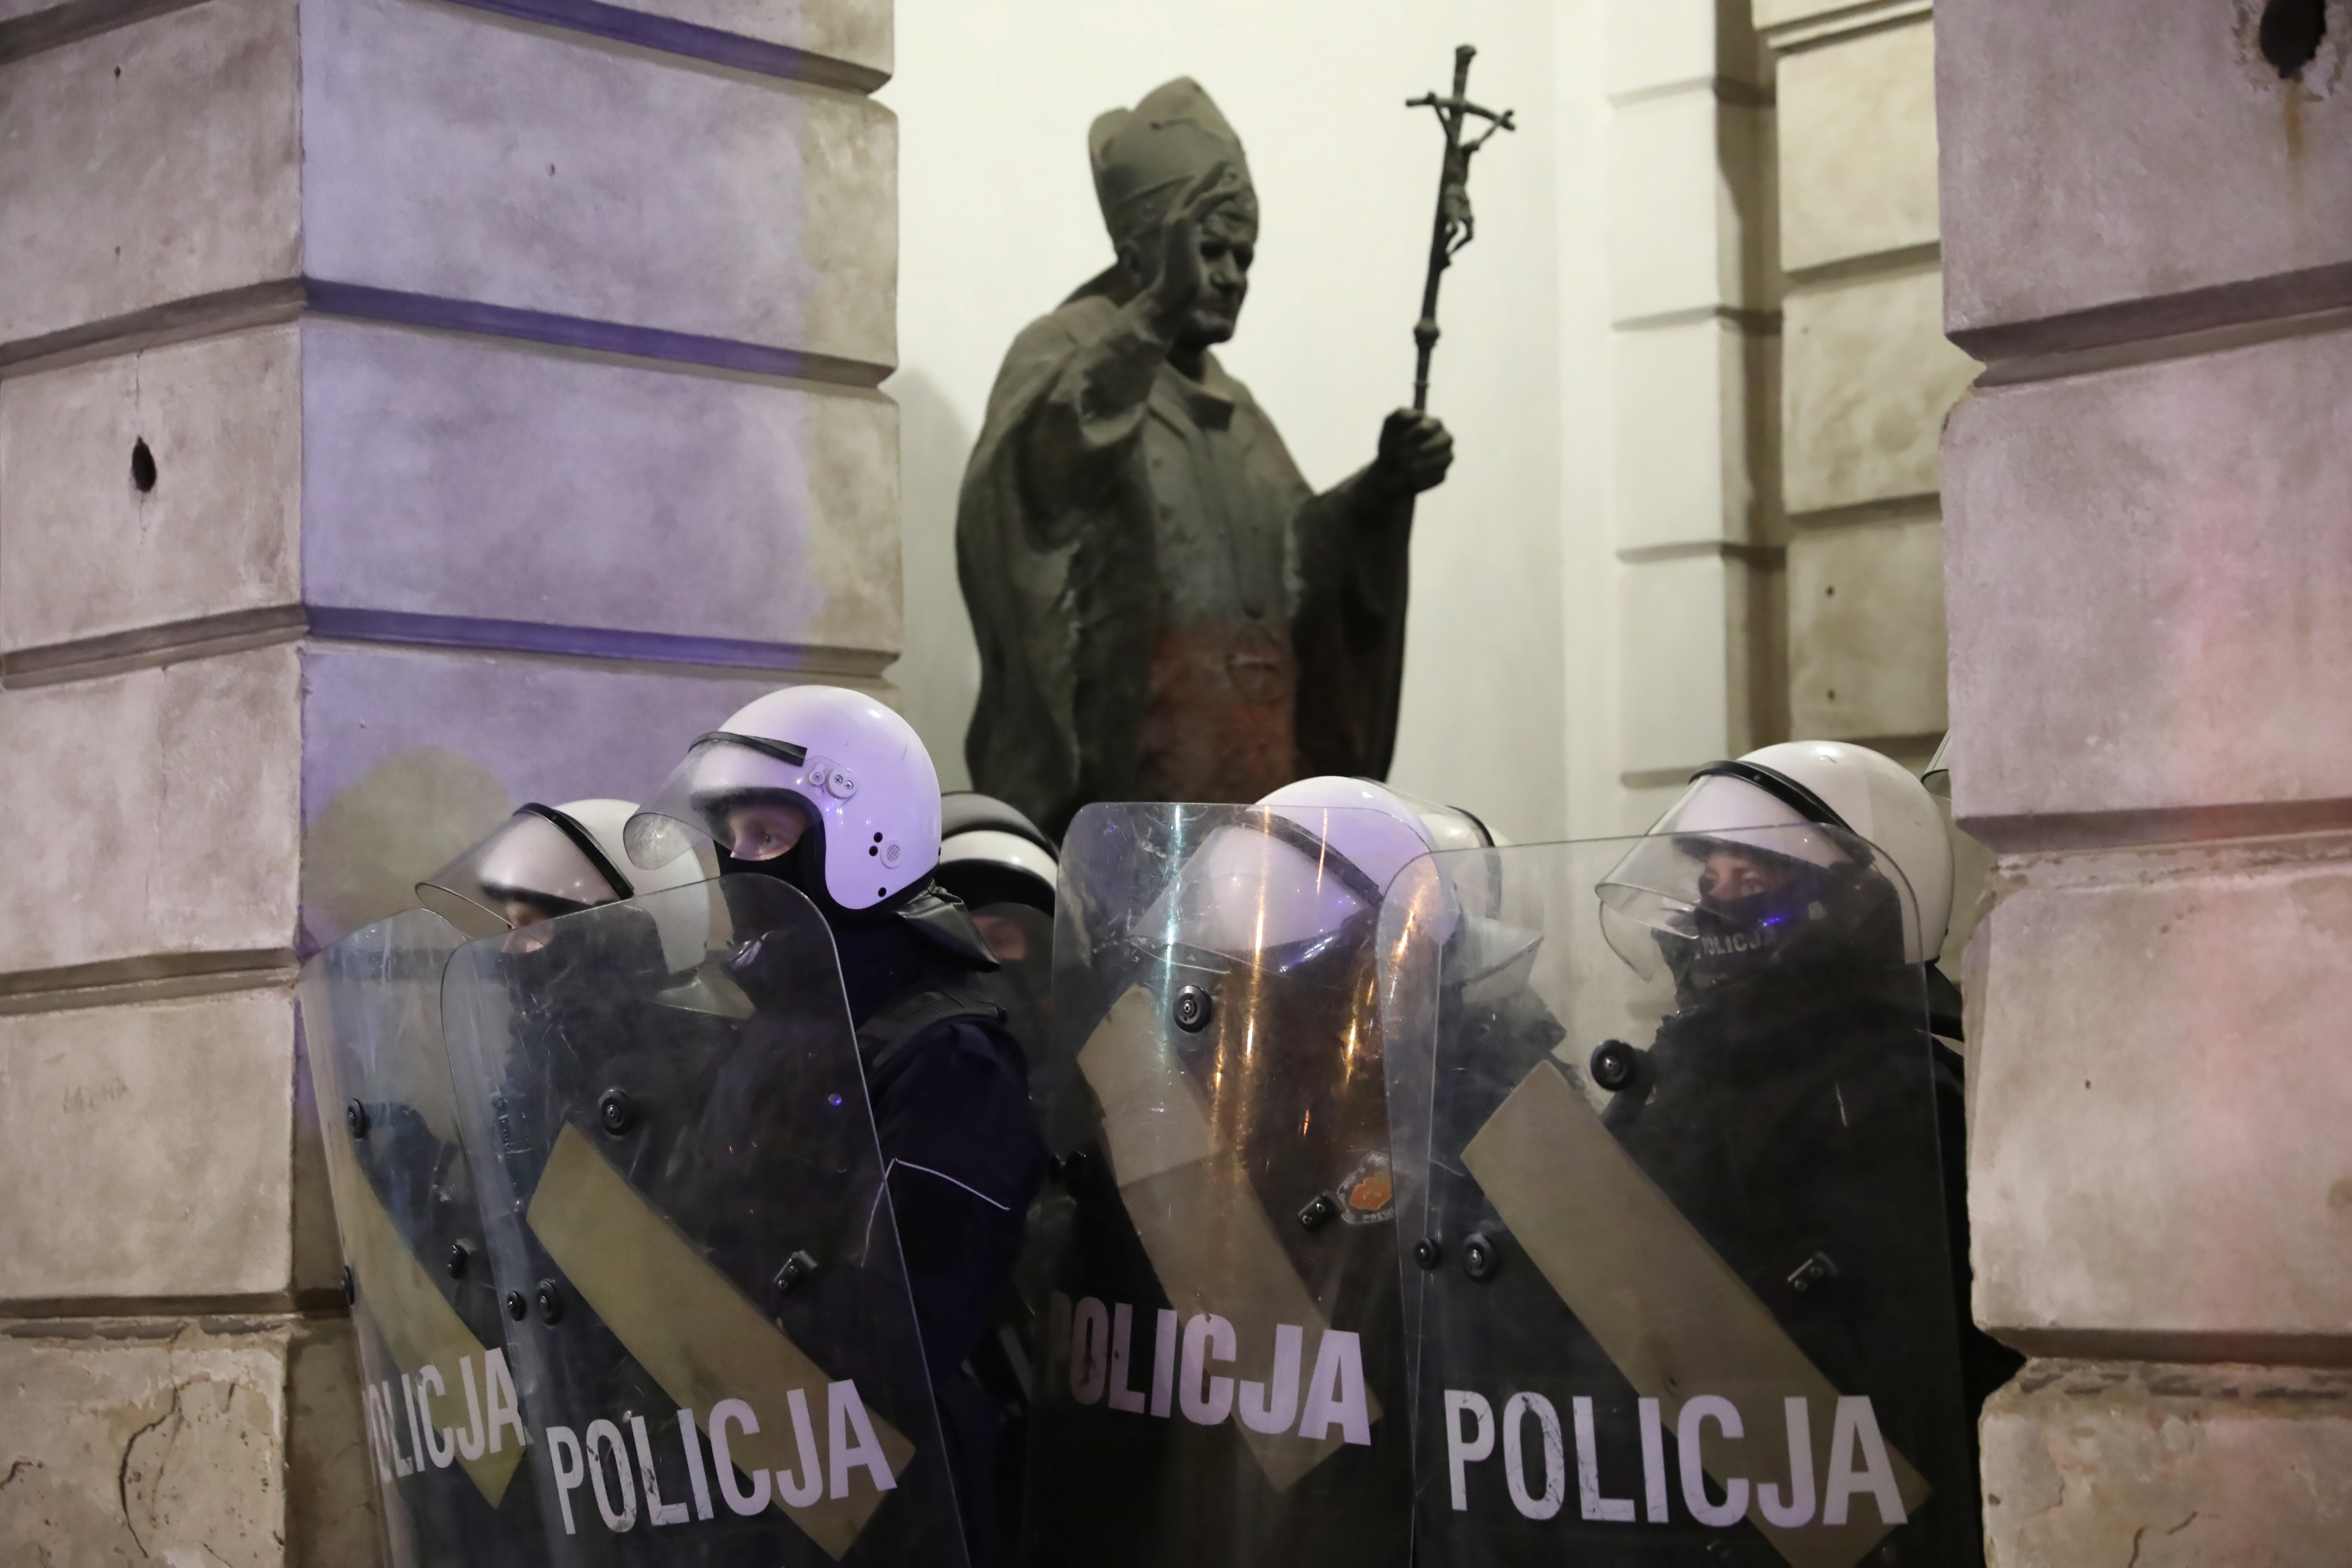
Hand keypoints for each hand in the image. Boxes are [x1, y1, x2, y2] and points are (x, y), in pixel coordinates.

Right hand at [1141, 162, 1245, 333]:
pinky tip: (1234, 190)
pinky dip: (1220, 194)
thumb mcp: (1191, 264)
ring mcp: (1176, 222)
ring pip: (1199, 193)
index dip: (1201, 189)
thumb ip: (1194, 253)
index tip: (1215, 180)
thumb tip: (1204, 260)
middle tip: (1222, 162)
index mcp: (1172, 229)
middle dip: (1208, 175)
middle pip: (1192, 191)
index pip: (1188, 202)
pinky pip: (1205, 203)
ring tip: (1229, 167)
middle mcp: (1171, 221)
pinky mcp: (1185, 225)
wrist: (1170, 297)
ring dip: (1216, 179)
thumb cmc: (1181, 288)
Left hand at [1370, 409, 1453, 496]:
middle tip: (1401, 456)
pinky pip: (1438, 476)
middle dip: (1418, 450)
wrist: (1386, 469)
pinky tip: (1410, 476)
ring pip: (1444, 459)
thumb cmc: (1391, 443)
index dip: (1410, 437)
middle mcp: (1444, 439)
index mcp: (1435, 423)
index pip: (1425, 429)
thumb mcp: (1390, 424)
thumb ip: (1401, 414)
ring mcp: (1445, 457)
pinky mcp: (1442, 475)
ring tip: (1404, 467)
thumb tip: (1418, 415)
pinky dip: (1423, 477)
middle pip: (1443, 442)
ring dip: (1422, 464)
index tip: (1398, 442)